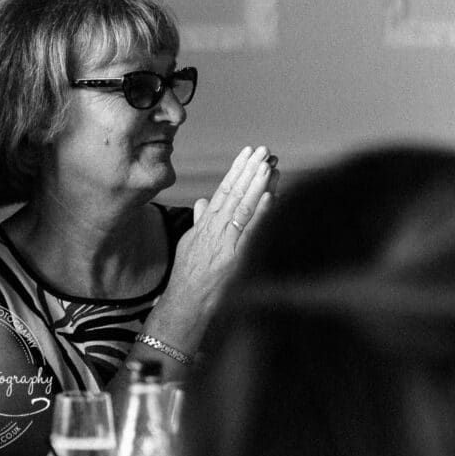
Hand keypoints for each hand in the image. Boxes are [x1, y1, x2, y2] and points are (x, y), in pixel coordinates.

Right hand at [148, 145, 276, 348]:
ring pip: (242, 208)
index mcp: (205, 225)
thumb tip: (203, 200)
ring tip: (269, 164)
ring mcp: (224, 244)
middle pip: (234, 194)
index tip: (248, 152)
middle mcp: (213, 230)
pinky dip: (260, 214)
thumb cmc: (187, 277)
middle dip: (249, 170)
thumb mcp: (189, 244)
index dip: (236, 170)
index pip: (223, 191)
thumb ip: (199, 221)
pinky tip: (270, 197)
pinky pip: (249, 232)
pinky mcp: (234, 259)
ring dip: (257, 185)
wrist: (185, 305)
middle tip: (264, 150)